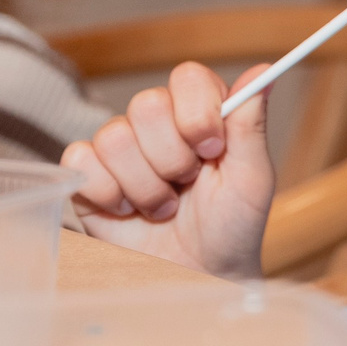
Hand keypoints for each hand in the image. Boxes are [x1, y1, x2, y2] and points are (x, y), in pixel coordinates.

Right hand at [63, 62, 274, 278]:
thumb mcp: (251, 179)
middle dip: (172, 159)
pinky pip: (80, 161)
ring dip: (146, 186)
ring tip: (163, 207)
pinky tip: (128, 210)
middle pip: (146, 105)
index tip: (212, 150)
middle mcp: (158, 122)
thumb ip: (251, 124)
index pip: (188, 78)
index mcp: (200, 112)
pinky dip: (108, 194)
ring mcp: (121, 147)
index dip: (196, 113)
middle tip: (187, 185)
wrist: (198, 276)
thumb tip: (266, 69)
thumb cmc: (232, 228)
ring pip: (114, 138)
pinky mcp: (89, 173)